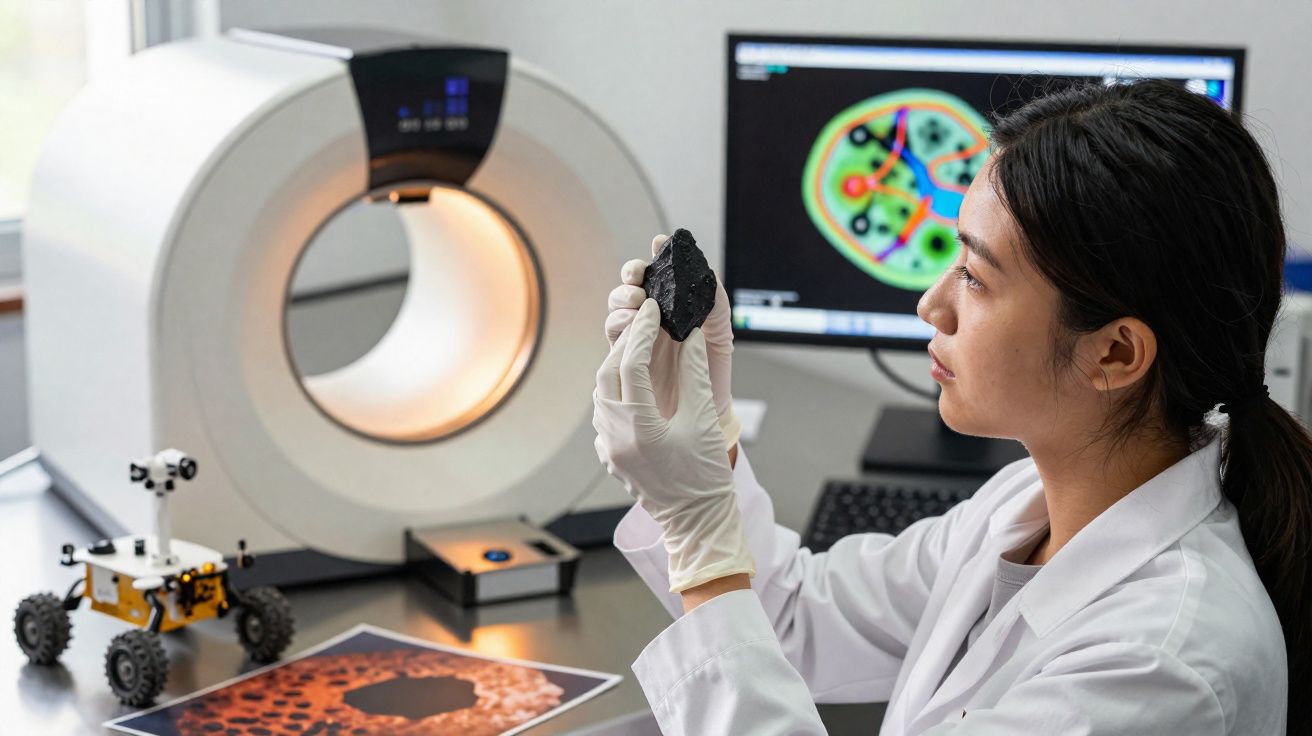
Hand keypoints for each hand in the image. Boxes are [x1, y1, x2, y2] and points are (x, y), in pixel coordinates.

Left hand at [593, 299, 754, 592]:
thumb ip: (694, 372)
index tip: (654, 310)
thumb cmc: (705, 475)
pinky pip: (603, 414)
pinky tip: (634, 383)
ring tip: (641, 346)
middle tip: (645, 321)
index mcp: (639, 428)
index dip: (643, 333)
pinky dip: (616, 391)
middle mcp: (615, 437)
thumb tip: (690, 334)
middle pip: (607, 375)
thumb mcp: (704, 419)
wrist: (697, 522)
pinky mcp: (610, 456)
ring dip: (618, 367)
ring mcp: (608, 448)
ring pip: (601, 394)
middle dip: (626, 344)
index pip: (631, 366)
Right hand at [605, 234, 740, 447]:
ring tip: (635, 308)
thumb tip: (708, 273)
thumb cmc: (713, 373)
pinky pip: (614, 340)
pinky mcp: (626, 362)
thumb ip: (716, 303)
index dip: (652, 258)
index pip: (656, 275)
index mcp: (671, 308)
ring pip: (617, 311)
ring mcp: (636, 341)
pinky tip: (628, 329)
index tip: (656, 247)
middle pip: (629, 290)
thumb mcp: (721, 334)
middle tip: (640, 286)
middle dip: (630, 280)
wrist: (707, 414)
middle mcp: (650, 321)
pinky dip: (618, 329)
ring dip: (621, 304)